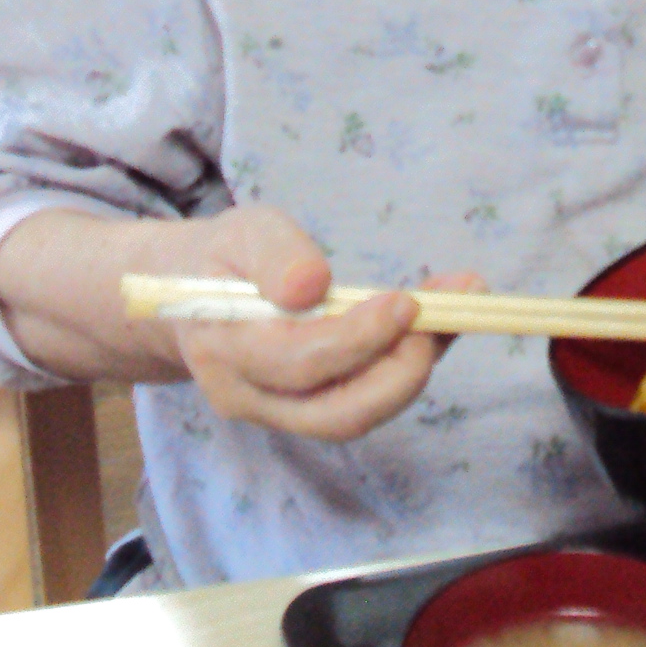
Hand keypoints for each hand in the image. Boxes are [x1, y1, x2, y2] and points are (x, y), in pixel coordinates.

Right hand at [169, 208, 478, 440]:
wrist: (189, 298)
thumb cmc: (224, 257)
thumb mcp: (243, 231)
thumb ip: (274, 254)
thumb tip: (311, 285)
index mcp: (224, 350)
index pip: (299, 362)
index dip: (359, 338)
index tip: (406, 301)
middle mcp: (248, 397)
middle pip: (336, 413)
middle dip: (401, 371)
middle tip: (445, 314)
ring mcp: (278, 413)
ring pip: (355, 415)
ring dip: (413, 369)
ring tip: (456, 311)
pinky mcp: (308, 410)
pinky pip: (361, 399)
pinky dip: (404, 365)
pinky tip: (438, 324)